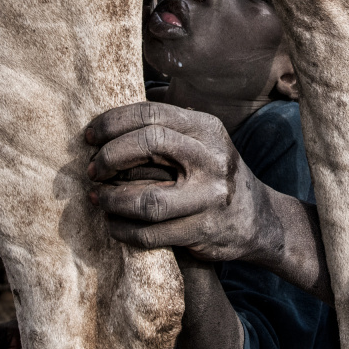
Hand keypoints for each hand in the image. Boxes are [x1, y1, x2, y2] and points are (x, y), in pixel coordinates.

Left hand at [85, 101, 280, 262]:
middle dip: (109, 157)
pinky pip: (150, 234)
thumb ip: (166, 128)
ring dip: (111, 200)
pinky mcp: (203, 230)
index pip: (151, 114)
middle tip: (92, 170)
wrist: (259, 218)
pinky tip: (114, 223)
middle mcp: (211, 158)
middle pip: (149, 143)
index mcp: (206, 128)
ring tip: (97, 197)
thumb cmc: (215, 174)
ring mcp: (209, 197)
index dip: (112, 123)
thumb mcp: (203, 141)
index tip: (89, 137)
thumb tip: (108, 123)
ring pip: (146, 199)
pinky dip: (122, 230)